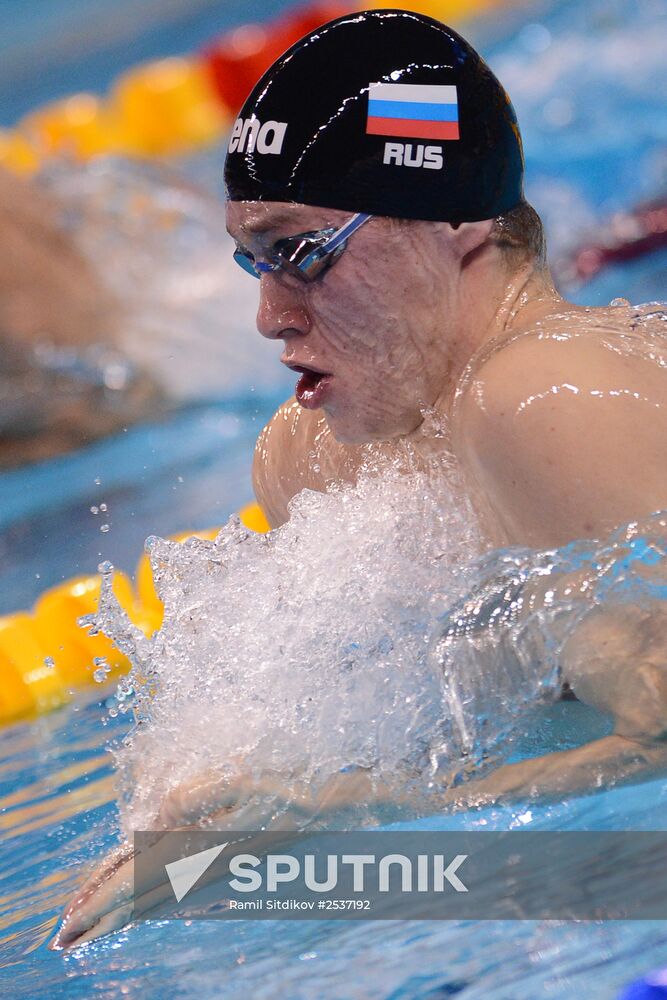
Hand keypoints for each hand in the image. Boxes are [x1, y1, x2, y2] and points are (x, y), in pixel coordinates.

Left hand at [50, 766, 396, 949]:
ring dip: (124, 909)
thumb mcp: (246, 781)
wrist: (342, 808)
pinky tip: (146, 905)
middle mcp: (208, 865)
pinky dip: (152, 897)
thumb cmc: (294, 787)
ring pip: (159, 894)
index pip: (140, 878)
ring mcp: (219, 868)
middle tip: (65, 938)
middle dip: (103, 913)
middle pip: (144, 895)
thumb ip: (197, 796)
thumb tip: (153, 817)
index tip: (70, 923)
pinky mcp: (228, 861)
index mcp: (207, 847)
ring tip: (93, 926)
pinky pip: (179, 886)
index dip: (102, 898)